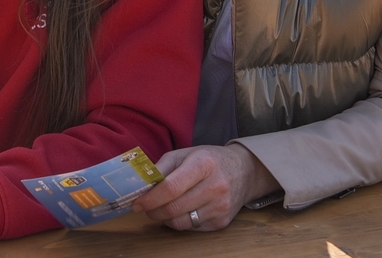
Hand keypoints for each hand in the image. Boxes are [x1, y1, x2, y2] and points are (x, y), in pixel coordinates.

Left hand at [130, 144, 278, 231]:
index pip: (171, 187)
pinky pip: (191, 228)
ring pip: (181, 222)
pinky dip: (180, 222)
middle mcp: (215, 186)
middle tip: (145, 207)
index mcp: (203, 164)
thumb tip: (140, 185)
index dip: (150, 198)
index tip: (137, 203)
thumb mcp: (185, 153)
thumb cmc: (209, 160)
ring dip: (164, 218)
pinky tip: (181, 210)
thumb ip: (162, 167)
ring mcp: (220, 206)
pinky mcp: (222, 222)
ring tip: (162, 208)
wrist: (244, 171)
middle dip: (153, 210)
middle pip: (174, 208)